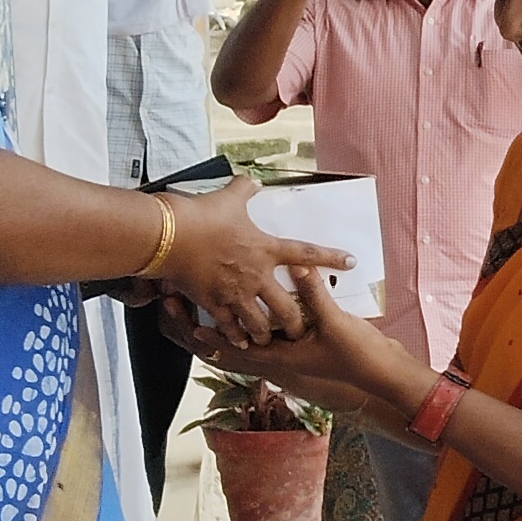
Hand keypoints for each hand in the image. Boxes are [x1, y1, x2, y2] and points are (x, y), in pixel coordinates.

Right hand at [149, 177, 352, 339]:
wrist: (170, 236)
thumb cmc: (200, 215)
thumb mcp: (229, 197)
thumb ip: (244, 189)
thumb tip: (251, 178)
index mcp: (265, 248)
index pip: (306, 253)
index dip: (331, 257)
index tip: (351, 262)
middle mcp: (256, 274)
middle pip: (286, 307)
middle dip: (295, 322)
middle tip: (299, 329)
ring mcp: (235, 292)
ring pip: (259, 323)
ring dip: (265, 333)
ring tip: (268, 339)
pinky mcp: (213, 303)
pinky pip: (229, 326)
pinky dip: (235, 336)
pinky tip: (240, 342)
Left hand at [163, 292, 406, 419]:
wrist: (379, 383)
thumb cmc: (357, 359)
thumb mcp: (337, 325)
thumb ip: (315, 295)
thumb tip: (298, 264)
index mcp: (275, 359)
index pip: (224, 346)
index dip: (195, 327)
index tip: (176, 304)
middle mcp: (270, 364)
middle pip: (218, 351)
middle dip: (191, 329)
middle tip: (169, 303)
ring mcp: (279, 363)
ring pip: (231, 350)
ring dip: (210, 330)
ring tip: (190, 307)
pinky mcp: (290, 358)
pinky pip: (251, 347)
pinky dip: (235, 333)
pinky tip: (234, 315)